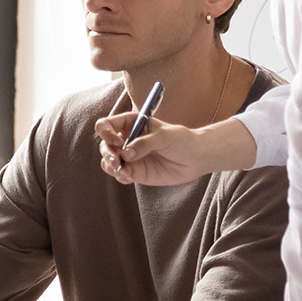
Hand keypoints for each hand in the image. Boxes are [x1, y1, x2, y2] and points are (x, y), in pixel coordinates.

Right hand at [95, 112, 210, 185]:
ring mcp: (130, 157)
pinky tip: (131, 177)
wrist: (197, 158)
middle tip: (117, 161)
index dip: (107, 133)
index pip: (106, 124)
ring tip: (124, 170)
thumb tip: (126, 154)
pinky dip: (120, 176)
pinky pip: (119, 175)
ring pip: (107, 161)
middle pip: (104, 144)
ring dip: (110, 166)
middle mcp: (127, 139)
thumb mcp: (164, 136)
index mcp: (131, 123)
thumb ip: (144, 143)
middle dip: (107, 153)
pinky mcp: (135, 172)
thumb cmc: (183, 140)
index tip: (118, 142)